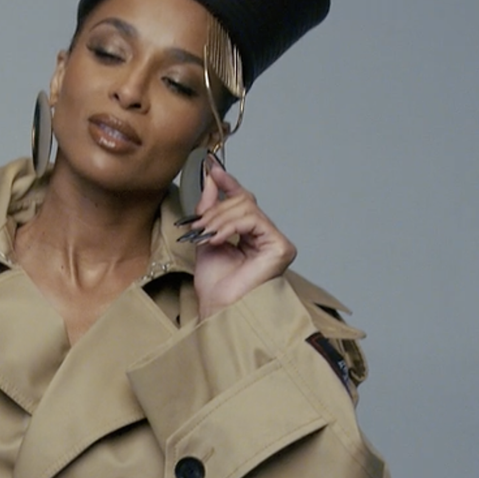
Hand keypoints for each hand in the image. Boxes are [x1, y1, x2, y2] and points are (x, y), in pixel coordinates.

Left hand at [184, 156, 295, 314]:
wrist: (218, 308)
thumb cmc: (215, 285)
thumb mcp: (206, 237)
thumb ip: (210, 209)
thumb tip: (211, 178)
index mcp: (252, 234)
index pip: (243, 201)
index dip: (229, 183)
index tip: (211, 169)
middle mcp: (267, 236)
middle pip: (243, 202)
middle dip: (215, 210)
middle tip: (198, 225)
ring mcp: (276, 241)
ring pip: (247, 208)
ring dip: (219, 219)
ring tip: (206, 236)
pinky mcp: (280, 247)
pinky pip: (253, 221)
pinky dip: (231, 226)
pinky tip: (218, 240)